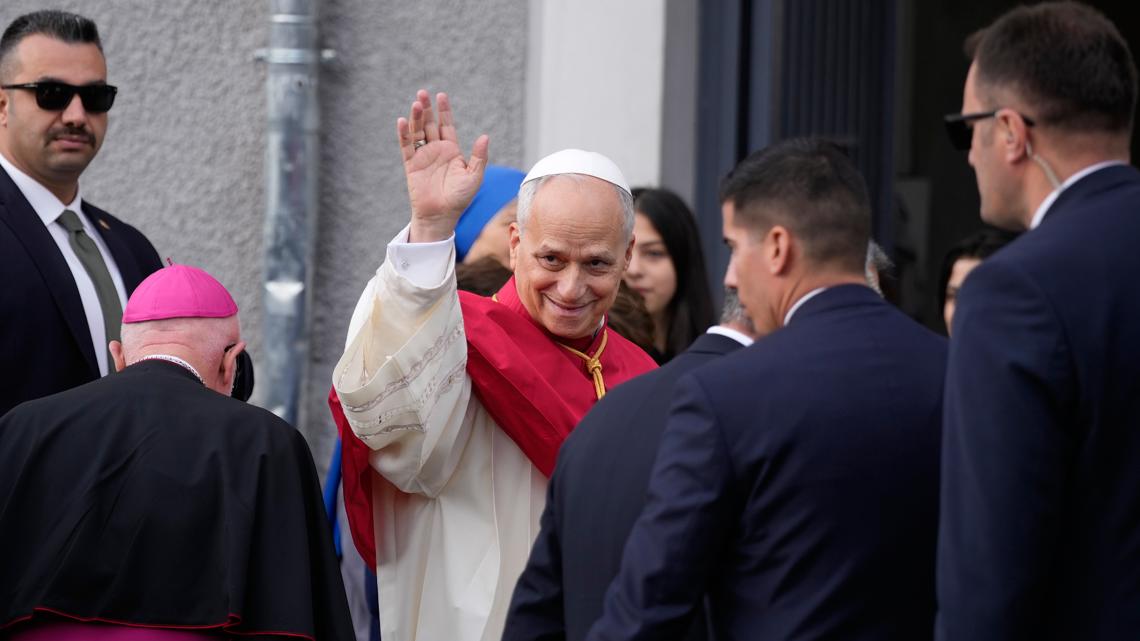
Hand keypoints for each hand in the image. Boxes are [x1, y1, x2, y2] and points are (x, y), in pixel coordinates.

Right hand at [397, 90, 489, 242]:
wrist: (442, 216)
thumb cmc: (460, 198)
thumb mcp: (474, 176)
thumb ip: (479, 157)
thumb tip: (485, 136)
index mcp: (451, 150)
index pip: (446, 125)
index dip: (443, 111)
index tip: (441, 96)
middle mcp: (436, 150)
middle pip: (429, 124)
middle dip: (426, 109)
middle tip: (422, 93)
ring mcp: (422, 156)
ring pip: (417, 131)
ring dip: (415, 117)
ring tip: (416, 103)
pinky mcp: (411, 165)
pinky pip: (406, 146)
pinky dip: (404, 134)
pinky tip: (403, 121)